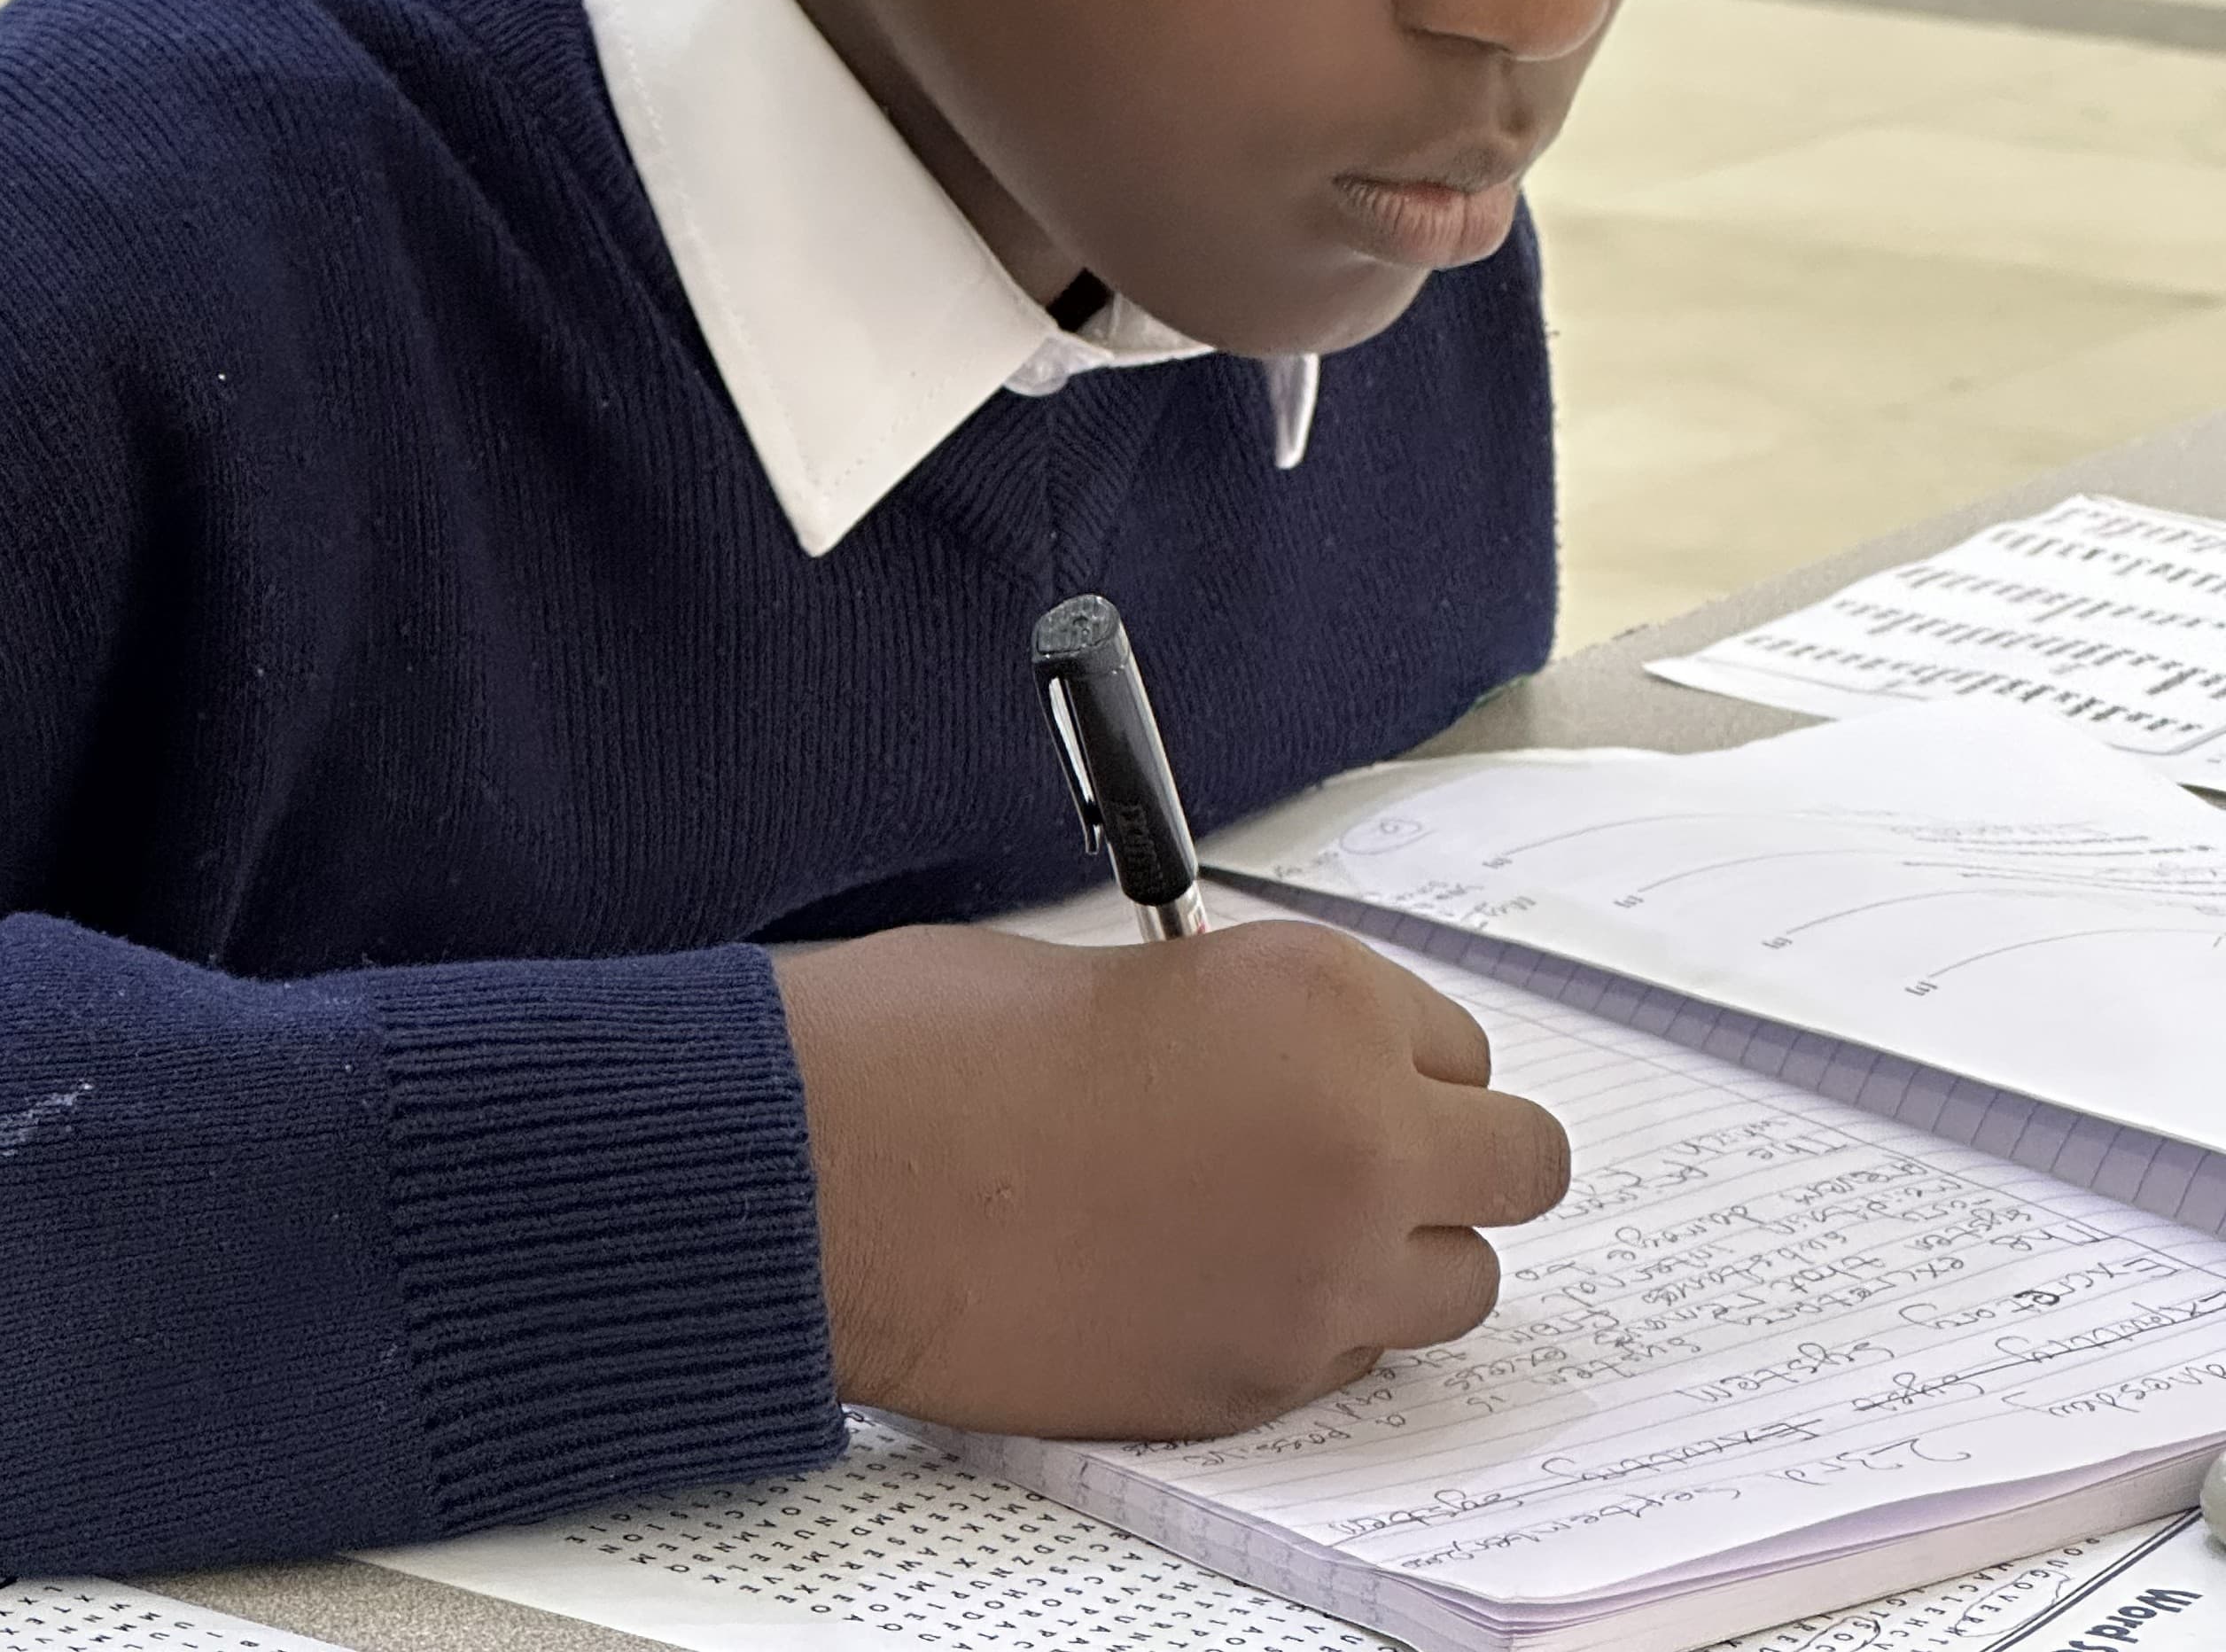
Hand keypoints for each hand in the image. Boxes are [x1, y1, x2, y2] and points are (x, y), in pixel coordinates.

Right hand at [771, 915, 1569, 1440]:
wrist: (843, 1172)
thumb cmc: (946, 1048)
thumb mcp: (1137, 977)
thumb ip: (1256, 1026)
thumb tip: (1296, 1074)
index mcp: (1327, 1003)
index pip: (1459, 1044)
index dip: (1394, 1058)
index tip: (1349, 1068)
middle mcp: (1357, 1140)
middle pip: (1520, 1168)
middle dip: (1452, 1158)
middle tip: (1361, 1153)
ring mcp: (1318, 1280)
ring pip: (1456, 1286)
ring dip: (1393, 1255)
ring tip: (1277, 1226)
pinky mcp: (1258, 1387)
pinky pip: (1349, 1362)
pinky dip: (1305, 1328)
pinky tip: (1202, 1283)